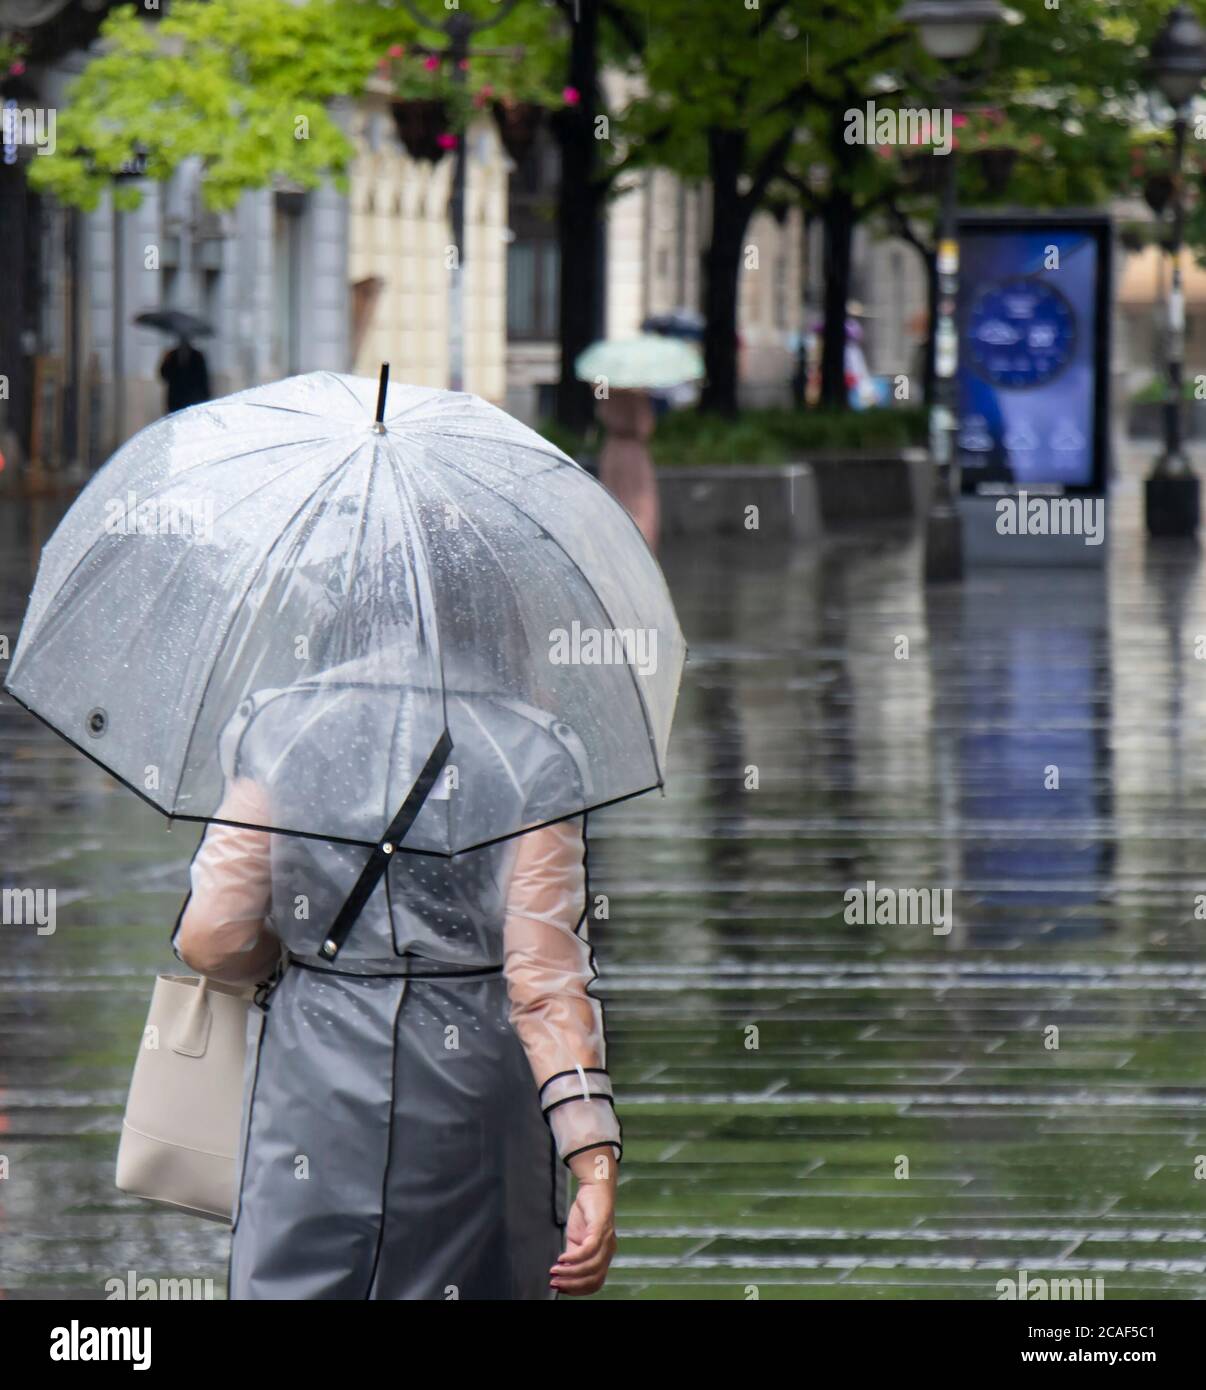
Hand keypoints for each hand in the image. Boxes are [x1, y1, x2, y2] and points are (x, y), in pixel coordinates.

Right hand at [550, 1152, 616, 1295]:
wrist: (595, 1186)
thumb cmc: (587, 1211)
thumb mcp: (577, 1238)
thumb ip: (573, 1254)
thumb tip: (562, 1272)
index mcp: (604, 1255)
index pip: (595, 1282)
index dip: (578, 1289)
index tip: (561, 1289)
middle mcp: (608, 1250)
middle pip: (594, 1279)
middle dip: (573, 1285)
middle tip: (555, 1283)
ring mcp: (606, 1240)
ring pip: (592, 1267)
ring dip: (571, 1273)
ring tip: (555, 1272)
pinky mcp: (600, 1228)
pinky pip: (589, 1249)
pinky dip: (574, 1258)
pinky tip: (562, 1258)